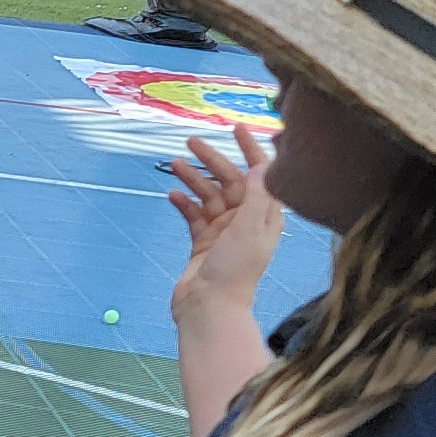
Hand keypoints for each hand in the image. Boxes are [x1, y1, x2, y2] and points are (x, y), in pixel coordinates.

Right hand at [168, 124, 281, 310]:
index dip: (250, 149)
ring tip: (173, 164)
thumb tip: (261, 163)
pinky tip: (171, 195)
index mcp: (263, 215)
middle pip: (229, 180)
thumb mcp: (250, 228)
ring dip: (192, 179)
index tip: (237, 129)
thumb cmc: (235, 269)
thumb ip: (255, 195)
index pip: (259, 174)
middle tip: (191, 141)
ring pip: (207, 196)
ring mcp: (222, 231)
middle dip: (212, 159)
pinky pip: (193, 215)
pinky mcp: (202, 243)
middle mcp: (244, 220)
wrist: (210, 307)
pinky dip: (183, 203)